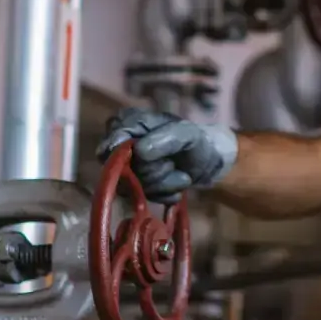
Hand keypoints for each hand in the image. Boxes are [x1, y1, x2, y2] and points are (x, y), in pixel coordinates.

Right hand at [96, 107, 238, 203]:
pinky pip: (140, 197)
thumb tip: (139, 151)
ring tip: (181, 176)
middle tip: (173, 164)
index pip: (113, 139)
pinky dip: (162, 194)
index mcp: (131, 122)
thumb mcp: (187, 134)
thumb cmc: (196, 141)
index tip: (143, 158)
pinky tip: (176, 187)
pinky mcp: (133, 186)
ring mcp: (126, 167)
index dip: (124, 153)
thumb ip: (165, 139)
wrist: (207, 163)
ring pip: (131, 186)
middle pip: (123, 167)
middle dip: (154, 171)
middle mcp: (122, 144)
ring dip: (162, 185)